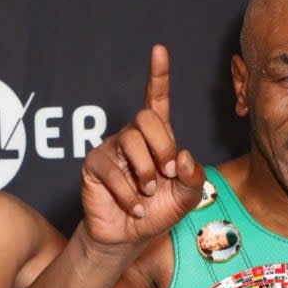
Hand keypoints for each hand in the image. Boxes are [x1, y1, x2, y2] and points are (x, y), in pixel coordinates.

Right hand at [81, 44, 204, 246]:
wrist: (129, 237)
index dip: (158, 75)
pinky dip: (129, 194)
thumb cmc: (157, 213)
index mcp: (157, 138)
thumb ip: (193, 177)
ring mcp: (111, 149)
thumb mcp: (186, 197)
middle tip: (167, 174)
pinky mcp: (94, 166)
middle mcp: (133, 137)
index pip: (157, 100)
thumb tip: (182, 155)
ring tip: (148, 193)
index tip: (159, 50)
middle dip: (162, 147)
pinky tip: (134, 207)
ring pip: (130, 141)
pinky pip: (112, 170)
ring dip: (146, 173)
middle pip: (146, 118)